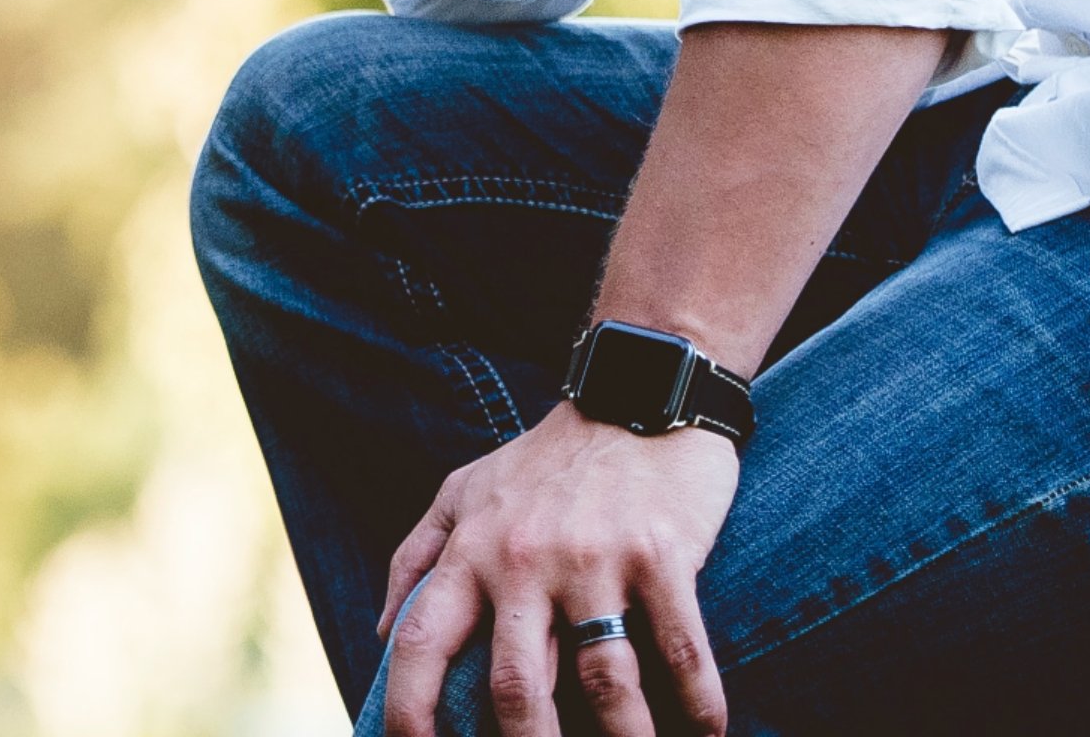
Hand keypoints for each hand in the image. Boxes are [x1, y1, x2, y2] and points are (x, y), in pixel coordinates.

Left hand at [375, 403, 736, 736]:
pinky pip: (680, 650)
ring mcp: (596, 558)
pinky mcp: (661, 554)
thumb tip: (382, 634)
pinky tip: (707, 734)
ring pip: (604, 685)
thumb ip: (417, 556)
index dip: (408, 714)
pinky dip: (699, 705)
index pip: (421, 643)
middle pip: (518, 689)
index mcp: (473, 549)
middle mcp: (526, 558)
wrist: (636, 387)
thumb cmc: (546, 456)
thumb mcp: (464, 489)